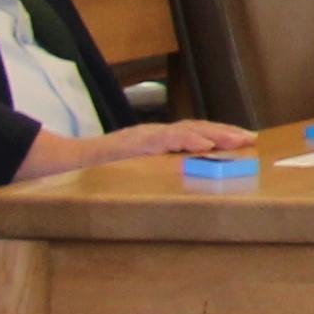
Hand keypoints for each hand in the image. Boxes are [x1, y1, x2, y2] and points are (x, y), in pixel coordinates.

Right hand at [19, 119, 258, 179]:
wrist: (63, 167)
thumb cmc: (101, 174)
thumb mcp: (136, 173)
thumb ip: (157, 173)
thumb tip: (185, 184)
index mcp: (157, 143)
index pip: (195, 134)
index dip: (220, 135)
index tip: (246, 141)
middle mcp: (153, 135)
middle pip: (195, 129)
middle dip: (224, 133)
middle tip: (250, 139)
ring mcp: (142, 138)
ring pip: (183, 131)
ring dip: (211, 134)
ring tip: (234, 140)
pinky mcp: (130, 144)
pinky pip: (160, 140)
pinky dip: (182, 140)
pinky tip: (200, 143)